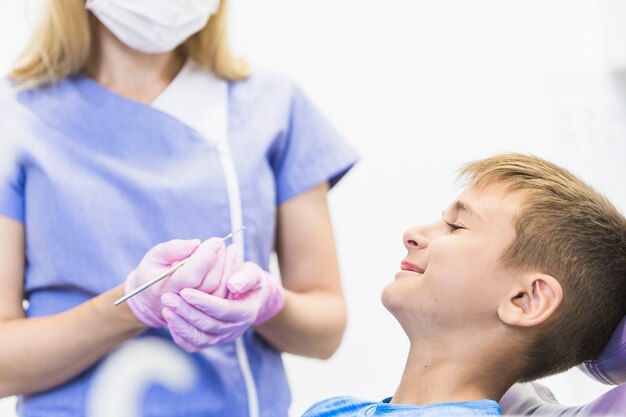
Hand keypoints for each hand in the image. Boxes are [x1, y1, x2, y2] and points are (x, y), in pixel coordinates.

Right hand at [125, 238, 224, 326]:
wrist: (151, 299)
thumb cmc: (153, 272)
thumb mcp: (156, 256)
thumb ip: (173, 249)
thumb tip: (196, 243)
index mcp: (167, 288)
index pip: (191, 275)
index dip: (206, 257)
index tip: (215, 241)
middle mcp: (183, 302)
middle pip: (209, 282)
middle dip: (219, 259)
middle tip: (221, 243)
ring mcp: (197, 309)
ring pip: (220, 290)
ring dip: (228, 267)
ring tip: (228, 250)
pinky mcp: (207, 310)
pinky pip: (224, 295)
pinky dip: (231, 276)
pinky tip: (230, 262)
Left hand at [161, 252, 284, 351]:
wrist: (248, 296)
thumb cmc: (247, 280)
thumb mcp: (253, 274)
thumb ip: (246, 277)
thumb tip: (234, 285)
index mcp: (246, 311)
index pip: (224, 310)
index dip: (204, 302)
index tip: (185, 291)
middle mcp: (235, 328)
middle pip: (209, 325)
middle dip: (186, 312)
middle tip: (168, 297)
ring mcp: (223, 337)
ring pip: (200, 338)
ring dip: (181, 324)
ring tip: (166, 308)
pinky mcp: (212, 341)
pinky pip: (194, 345)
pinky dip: (181, 336)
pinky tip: (170, 320)